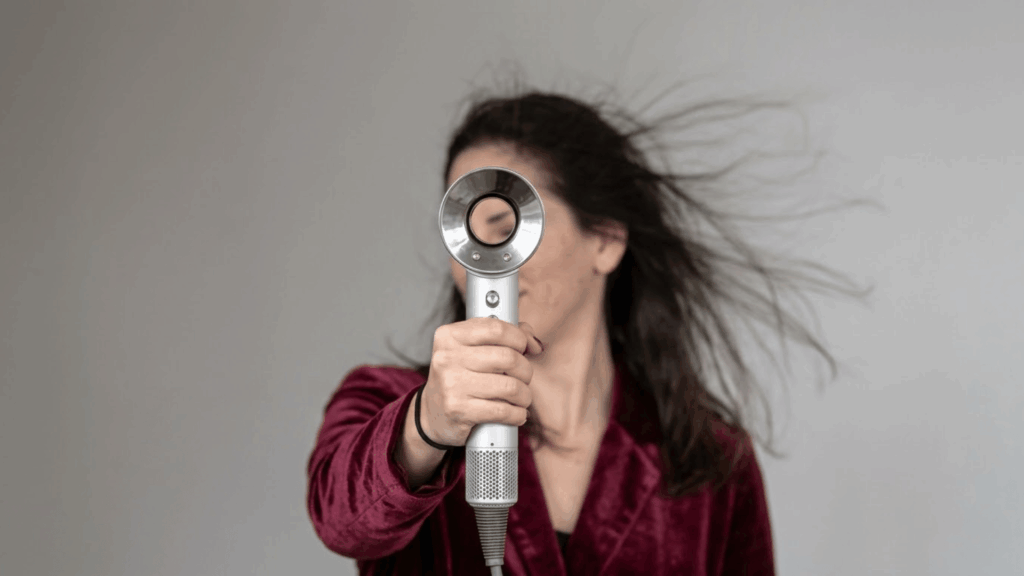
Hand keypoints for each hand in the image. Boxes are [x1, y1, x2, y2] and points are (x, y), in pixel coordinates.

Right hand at [419, 317, 543, 446]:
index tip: (525, 348)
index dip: (519, 338)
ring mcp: (451, 384)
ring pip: (510, 386)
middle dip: (525, 370)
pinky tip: (516, 413)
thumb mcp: (470, 351)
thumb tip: (534, 341)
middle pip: (507, 358)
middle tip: (524, 377)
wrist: (431, 415)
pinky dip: (517, 414)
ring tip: (522, 398)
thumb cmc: (459, 377)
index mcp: (449, 336)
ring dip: (524, 395)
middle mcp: (447, 358)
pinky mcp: (458, 410)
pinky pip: (503, 411)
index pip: (496, 329)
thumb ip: (502, 337)